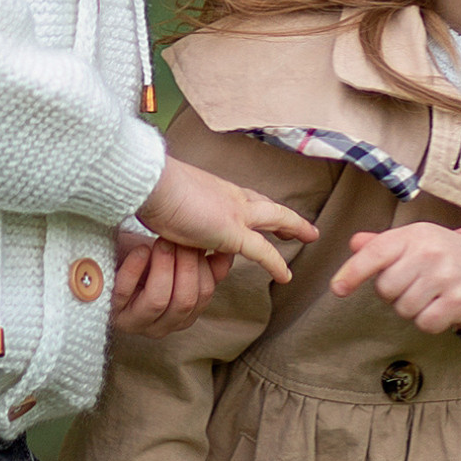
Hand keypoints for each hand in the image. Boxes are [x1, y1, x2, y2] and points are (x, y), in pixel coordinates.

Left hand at [111, 231, 220, 334]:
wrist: (105, 257)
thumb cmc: (143, 258)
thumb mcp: (177, 259)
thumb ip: (205, 263)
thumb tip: (227, 255)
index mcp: (182, 316)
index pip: (203, 296)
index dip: (204, 266)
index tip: (198, 240)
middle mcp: (161, 326)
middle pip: (184, 301)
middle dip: (185, 265)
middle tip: (180, 239)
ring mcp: (135, 322)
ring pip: (159, 300)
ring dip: (163, 267)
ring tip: (161, 243)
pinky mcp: (111, 312)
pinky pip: (127, 292)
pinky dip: (136, 268)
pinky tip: (139, 250)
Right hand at [138, 157, 315, 290]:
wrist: (150, 183)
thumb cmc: (150, 190)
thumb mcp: (170, 201)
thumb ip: (179, 212)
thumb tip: (172, 221)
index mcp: (217, 189)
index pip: (245, 197)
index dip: (258, 205)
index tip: (265, 210)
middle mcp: (231, 196)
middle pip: (266, 205)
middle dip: (284, 215)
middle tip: (300, 225)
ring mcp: (235, 211)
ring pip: (276, 219)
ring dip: (294, 227)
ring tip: (310, 236)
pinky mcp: (231, 231)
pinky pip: (261, 251)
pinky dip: (276, 263)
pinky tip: (285, 276)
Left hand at [331, 222, 460, 335]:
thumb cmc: (449, 254)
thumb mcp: (419, 240)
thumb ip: (385, 244)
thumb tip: (355, 243)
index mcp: (415, 234)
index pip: (375, 253)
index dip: (352, 272)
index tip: (338, 289)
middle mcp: (430, 252)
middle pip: (386, 289)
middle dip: (394, 294)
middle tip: (415, 285)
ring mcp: (445, 276)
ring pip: (404, 309)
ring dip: (413, 309)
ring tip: (431, 295)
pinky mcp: (459, 301)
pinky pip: (425, 323)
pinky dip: (430, 322)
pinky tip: (442, 308)